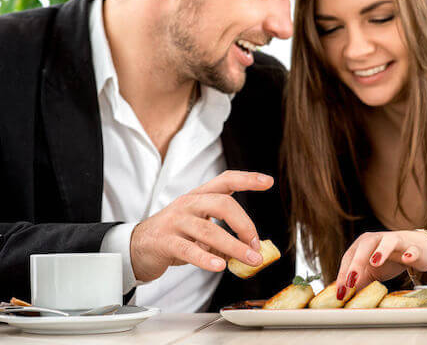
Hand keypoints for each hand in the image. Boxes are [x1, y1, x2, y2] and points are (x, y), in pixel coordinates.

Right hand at [130, 170, 273, 281]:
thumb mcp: (201, 229)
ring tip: (250, 259)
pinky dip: (206, 259)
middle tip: (256, 244)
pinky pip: (189, 250)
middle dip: (244, 224)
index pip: (225, 180)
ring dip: (234, 247)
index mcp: (199, 196)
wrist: (138, 246)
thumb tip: (252, 249)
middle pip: (222, 204)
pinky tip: (220, 267)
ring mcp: (175, 221)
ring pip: (209, 230)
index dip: (247, 179)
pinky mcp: (165, 241)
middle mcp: (188, 204)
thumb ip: (225, 235)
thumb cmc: (176, 235)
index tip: (268, 181)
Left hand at [335, 231, 426, 299]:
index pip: (349, 257)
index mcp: (363, 243)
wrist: (418, 250)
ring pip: (387, 242)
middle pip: (364, 246)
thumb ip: (358, 281)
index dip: (343, 274)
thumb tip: (343, 297)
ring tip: (374, 262)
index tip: (340, 292)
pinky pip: (412, 249)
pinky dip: (410, 253)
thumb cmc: (390, 260)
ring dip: (381, 251)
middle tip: (350, 281)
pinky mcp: (413, 247)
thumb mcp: (371, 271)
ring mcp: (396, 241)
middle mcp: (377, 238)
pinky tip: (406, 259)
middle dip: (356, 263)